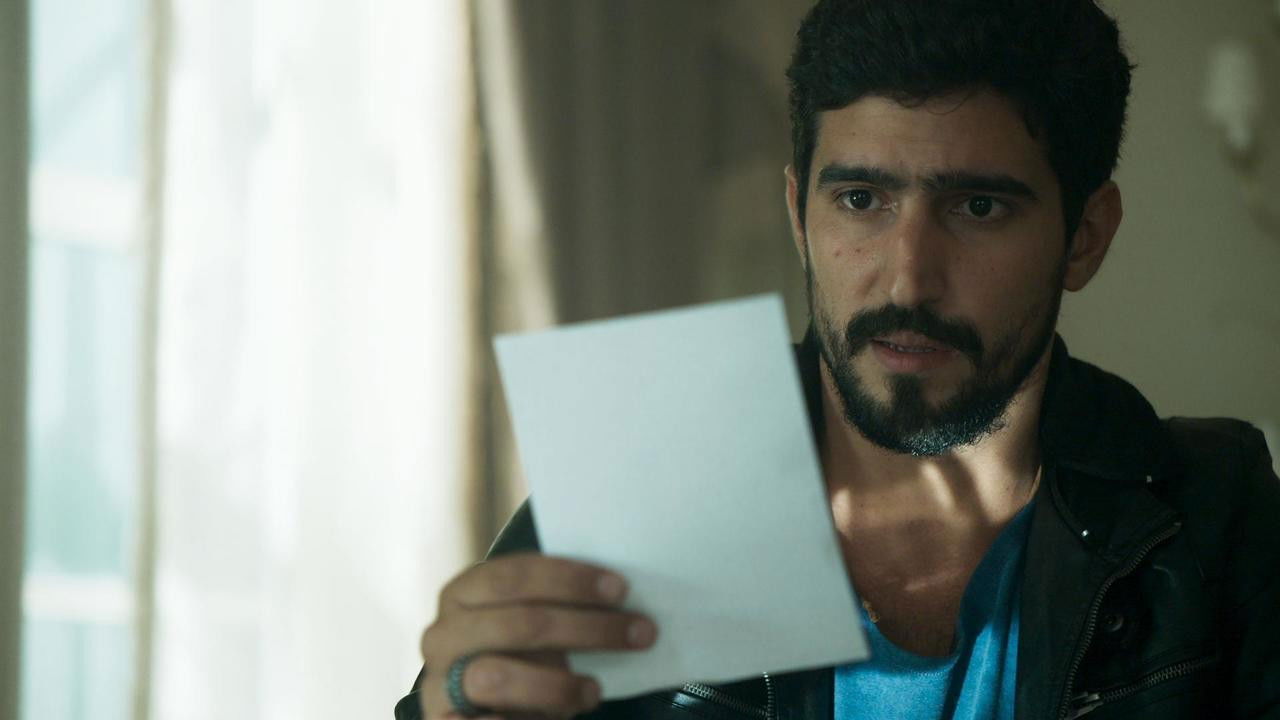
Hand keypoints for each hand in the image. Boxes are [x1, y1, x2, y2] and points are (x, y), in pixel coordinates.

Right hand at [418, 552, 657, 718]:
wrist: (473, 706)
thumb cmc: (513, 654)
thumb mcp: (529, 623)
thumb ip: (556, 607)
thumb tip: (622, 601)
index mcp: (463, 592)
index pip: (514, 575)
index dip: (569, 580)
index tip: (620, 589)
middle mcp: (443, 633)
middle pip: (520, 623)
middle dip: (587, 628)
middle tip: (640, 633)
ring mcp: (439, 681)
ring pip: (498, 676)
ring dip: (558, 684)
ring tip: (594, 691)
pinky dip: (516, 719)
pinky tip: (554, 719)